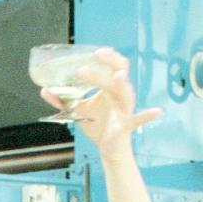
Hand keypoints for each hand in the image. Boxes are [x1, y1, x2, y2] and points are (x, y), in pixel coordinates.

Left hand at [46, 47, 160, 159]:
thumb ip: (62, 101)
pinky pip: (138, 119)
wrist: (108, 150)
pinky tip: (158, 112)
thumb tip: (45, 90)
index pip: (114, 66)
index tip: (95, 51)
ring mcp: (125, 109)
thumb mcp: (78, 112)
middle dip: (109, 64)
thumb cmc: (98, 126)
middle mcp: (120, 96)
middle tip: (95, 57)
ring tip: (115, 77)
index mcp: (111, 89)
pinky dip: (148, 116)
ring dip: (119, 84)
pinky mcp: (126, 125)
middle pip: (119, 73)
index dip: (108, 57)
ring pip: (126, 93)